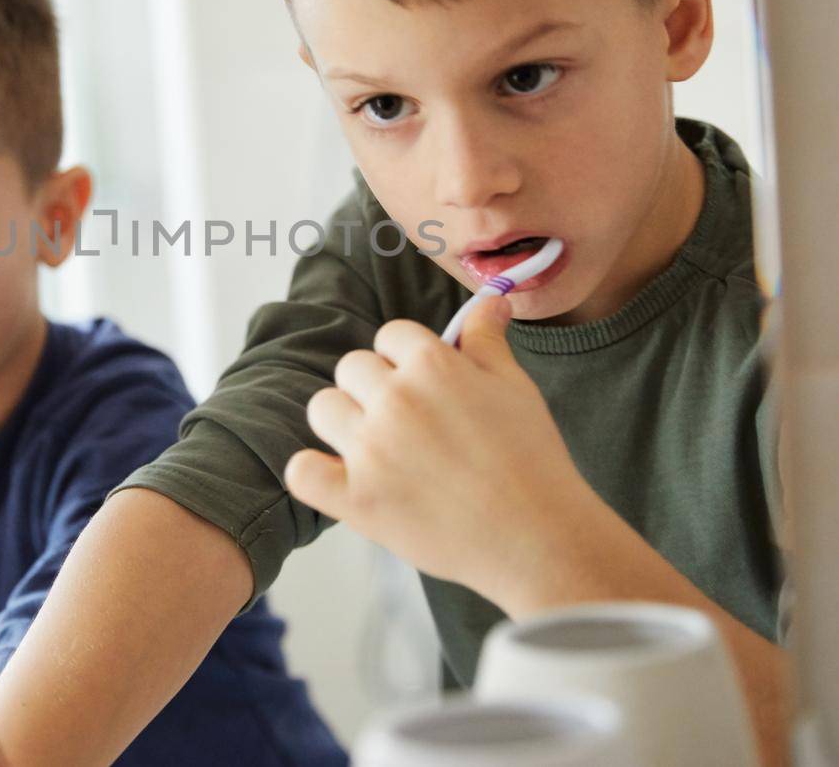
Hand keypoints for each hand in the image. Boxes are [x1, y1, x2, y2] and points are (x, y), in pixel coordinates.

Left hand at [285, 295, 605, 606]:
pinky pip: (302, 470)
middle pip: (352, 368)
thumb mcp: (515, 385)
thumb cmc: (531, 460)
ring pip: (322, 408)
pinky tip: (342, 479)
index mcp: (433, 366)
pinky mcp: (356, 498)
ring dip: (344, 423)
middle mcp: (395, 400)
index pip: (391, 335)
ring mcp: (370, 450)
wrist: (537, 538)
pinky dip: (315, 473)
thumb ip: (487, 339)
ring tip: (377, 448)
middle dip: (375, 389)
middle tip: (409, 424)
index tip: (426, 387)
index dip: (407, 360)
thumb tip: (489, 299)